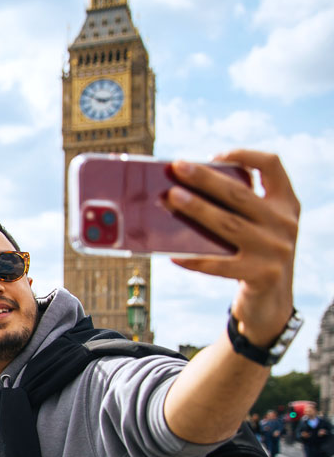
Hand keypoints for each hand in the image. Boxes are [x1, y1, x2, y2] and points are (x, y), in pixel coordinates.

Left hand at [165, 150, 298, 345]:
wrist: (271, 302)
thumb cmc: (252, 255)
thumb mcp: (258, 228)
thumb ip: (238, 209)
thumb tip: (184, 190)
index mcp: (286, 204)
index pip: (272, 166)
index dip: (245, 155)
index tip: (215, 155)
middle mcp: (284, 223)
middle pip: (240, 194)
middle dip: (205, 179)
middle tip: (177, 168)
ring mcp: (275, 250)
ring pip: (227, 225)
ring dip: (196, 209)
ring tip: (170, 198)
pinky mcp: (262, 275)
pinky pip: (220, 264)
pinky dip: (194, 258)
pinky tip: (173, 254)